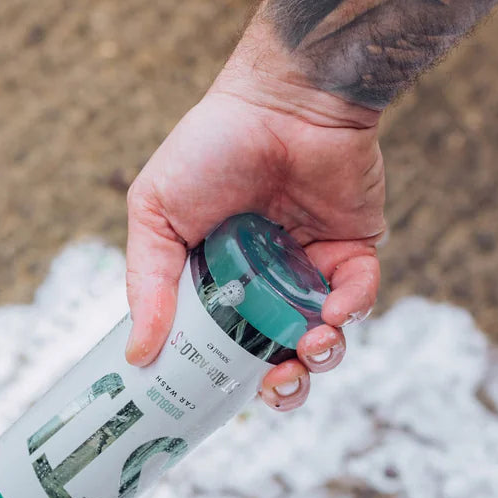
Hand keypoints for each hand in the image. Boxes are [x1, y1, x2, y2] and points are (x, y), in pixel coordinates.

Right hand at [125, 26, 385, 411]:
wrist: (283, 96)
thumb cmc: (211, 147)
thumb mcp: (155, 214)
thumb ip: (146, 285)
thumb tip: (138, 357)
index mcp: (215, 287)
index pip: (220, 351)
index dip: (221, 382)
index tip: (215, 401)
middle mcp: (264, 288)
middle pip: (277, 359)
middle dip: (282, 387)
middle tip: (275, 385)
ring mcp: (310, 273)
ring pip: (324, 341)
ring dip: (321, 358)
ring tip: (310, 349)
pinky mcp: (355, 252)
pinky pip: (360, 298)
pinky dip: (352, 311)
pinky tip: (335, 311)